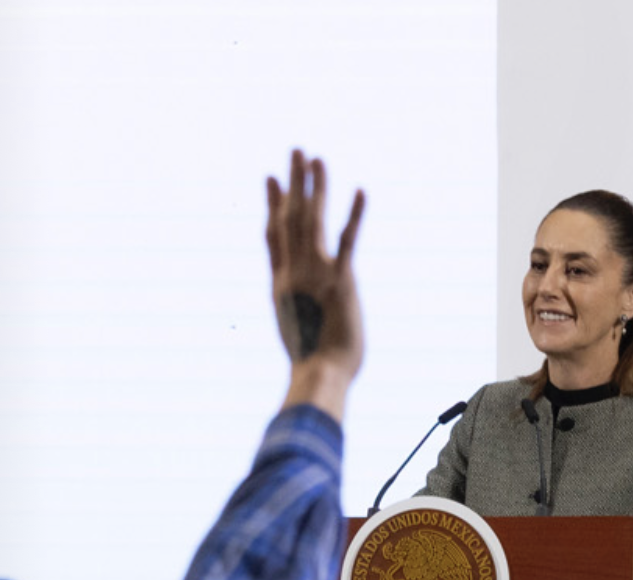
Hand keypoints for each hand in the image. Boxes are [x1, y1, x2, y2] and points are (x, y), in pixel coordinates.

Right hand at [266, 149, 366, 418]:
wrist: (319, 375)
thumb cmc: (313, 366)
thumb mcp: (297, 332)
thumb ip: (296, 314)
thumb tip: (298, 314)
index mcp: (281, 284)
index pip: (274, 235)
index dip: (273, 205)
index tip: (272, 179)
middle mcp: (294, 272)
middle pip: (291, 218)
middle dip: (294, 183)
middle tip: (296, 151)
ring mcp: (315, 274)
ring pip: (313, 221)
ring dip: (316, 188)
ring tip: (316, 158)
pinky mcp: (341, 281)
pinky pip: (348, 241)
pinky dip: (354, 215)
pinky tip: (360, 191)